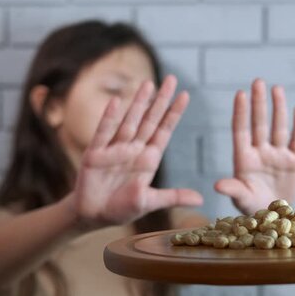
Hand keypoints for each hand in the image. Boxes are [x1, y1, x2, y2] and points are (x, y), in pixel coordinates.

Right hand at [68, 75, 202, 228]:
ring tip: (148, 83)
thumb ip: (173, 197)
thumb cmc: (122, 208)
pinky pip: (104, 132)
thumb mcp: (150, 202)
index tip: (185, 95)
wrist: (93, 215)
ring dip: (138, 103)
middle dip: (160, 101)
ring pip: (129, 121)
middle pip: (150, 120)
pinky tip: (117, 102)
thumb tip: (201, 199)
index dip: (174, 114)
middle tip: (171, 79)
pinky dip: (110, 117)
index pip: (164, 131)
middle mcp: (133, 149)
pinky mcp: (96, 154)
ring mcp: (115, 149)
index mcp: (148, 159)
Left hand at [214, 78, 294, 215]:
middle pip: (260, 124)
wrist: (276, 220)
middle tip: (258, 81)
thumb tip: (217, 185)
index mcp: (244, 159)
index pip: (241, 131)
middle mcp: (260, 153)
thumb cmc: (253, 208)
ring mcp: (278, 155)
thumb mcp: (241, 200)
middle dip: (259, 103)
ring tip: (277, 88)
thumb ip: (233, 190)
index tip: (240, 93)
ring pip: (278, 127)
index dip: (241, 113)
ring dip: (278, 108)